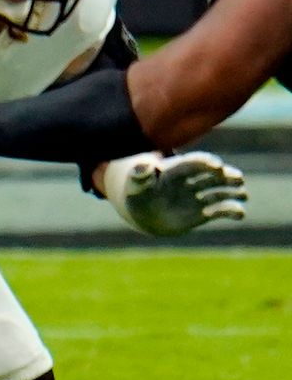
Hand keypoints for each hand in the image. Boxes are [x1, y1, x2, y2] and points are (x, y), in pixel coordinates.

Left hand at [107, 150, 247, 235]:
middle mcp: (190, 182)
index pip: (192, 163)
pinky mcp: (202, 212)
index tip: (217, 166)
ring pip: (218, 191)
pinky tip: (240, 214)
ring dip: (232, 191)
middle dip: (225, 176)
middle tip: (238, 178)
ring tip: (243, 194)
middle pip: (210, 175)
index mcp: (174, 172)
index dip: (204, 163)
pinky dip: (231, 211)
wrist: (143, 216)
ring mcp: (197, 196)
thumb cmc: (138, 197)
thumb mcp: (135, 186)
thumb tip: (142, 166)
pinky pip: (220, 210)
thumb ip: (139, 177)